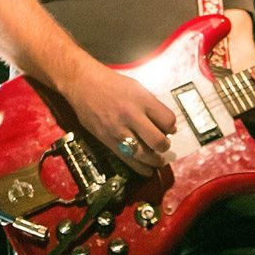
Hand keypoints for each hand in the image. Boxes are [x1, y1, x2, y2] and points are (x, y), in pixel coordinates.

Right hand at [66, 62, 176, 176]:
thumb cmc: (112, 84)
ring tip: (158, 160)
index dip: (171, 127)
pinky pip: (127, 160)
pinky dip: (140, 168)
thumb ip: (152, 106)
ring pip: (144, 154)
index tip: (170, 129)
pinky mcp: (107, 140)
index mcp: (142, 100)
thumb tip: (168, 126)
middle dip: (165, 146)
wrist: (83, 84)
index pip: (167, 120)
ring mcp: (118, 130)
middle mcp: (131, 116)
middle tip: (164, 145)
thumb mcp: (137, 88)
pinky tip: (147, 170)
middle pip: (157, 140)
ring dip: (155, 160)